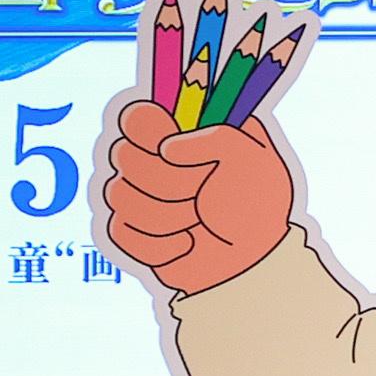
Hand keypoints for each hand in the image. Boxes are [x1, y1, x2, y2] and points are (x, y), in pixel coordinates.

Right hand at [103, 101, 291, 297]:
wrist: (252, 260)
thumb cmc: (256, 205)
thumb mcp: (254, 159)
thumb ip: (218, 137)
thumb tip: (167, 149)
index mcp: (180, 133)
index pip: (136, 115)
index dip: (148, 133)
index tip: (173, 150)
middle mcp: (152, 159)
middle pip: (123, 155)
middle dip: (170, 181)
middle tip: (202, 192)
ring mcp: (137, 195)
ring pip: (119, 195)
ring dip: (170, 215)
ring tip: (199, 220)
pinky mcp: (130, 231)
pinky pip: (120, 231)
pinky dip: (160, 243)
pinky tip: (187, 243)